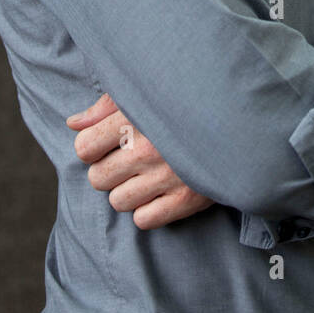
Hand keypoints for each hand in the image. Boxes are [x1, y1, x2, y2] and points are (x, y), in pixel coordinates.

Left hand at [65, 94, 215, 228]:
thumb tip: (73, 123)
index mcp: (134, 118)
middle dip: (108, 170)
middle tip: (129, 160)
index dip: (92, 146)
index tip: (108, 142)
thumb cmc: (184, 102)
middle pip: (97, 178)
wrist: (239, 121)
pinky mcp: (186, 200)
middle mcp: (147, 149)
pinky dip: (149, 210)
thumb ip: (105, 106)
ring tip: (147, 175)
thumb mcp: (144, 92)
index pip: (83, 148)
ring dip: (128, 191)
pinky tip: (160, 192)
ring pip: (117, 202)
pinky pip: (143, 220)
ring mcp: (166, 177)